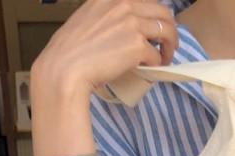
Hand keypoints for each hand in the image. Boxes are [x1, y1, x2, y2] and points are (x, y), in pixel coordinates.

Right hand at [31, 0, 178, 99]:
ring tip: (165, 57)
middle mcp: (123, 4)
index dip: (153, 14)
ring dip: (170, 45)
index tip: (154, 26)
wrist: (65, 70)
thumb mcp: (86, 19)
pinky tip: (151, 69)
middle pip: (162, 11)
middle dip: (169, 28)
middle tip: (167, 43)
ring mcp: (132, 24)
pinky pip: (156, 55)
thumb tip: (121, 30)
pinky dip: (157, 63)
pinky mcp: (137, 46)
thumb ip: (105, 17)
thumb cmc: (69, 52)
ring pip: (166, 31)